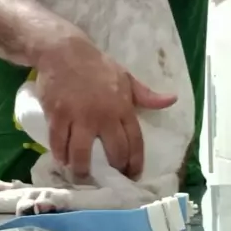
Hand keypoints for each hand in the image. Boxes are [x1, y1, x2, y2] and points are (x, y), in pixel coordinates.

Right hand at [35, 34, 176, 179]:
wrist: (64, 51)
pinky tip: (63, 160)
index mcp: (123, 107)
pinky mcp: (57, 115)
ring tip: (81, 177)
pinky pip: (58, 143)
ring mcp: (79, 117)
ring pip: (81, 154)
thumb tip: (172, 99)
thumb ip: (146, 95)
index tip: (133, 175)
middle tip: (109, 179)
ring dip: (82, 170)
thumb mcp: (125, 77)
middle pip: (113, 152)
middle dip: (113, 170)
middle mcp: (103, 115)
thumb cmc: (96, 65)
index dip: (135, 163)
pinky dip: (60, 155)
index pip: (135, 142)